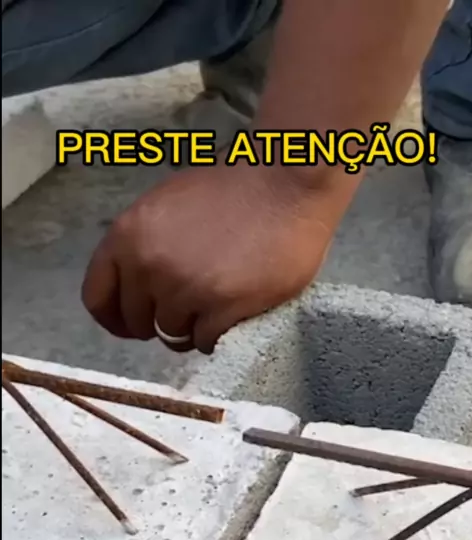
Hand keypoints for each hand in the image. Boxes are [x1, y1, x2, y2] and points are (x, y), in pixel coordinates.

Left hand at [82, 160, 337, 353]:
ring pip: (173, 335)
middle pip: (138, 322)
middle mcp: (149, 265)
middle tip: (189, 308)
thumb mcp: (166, 207)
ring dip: (192, 327)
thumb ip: (144, 246)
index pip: (97, 298)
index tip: (132, 325)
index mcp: (127, 235)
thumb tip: (139, 289)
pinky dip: (217, 334)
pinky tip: (232, 313)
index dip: (114, 318)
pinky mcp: (222, 307)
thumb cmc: (231, 188)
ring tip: (217, 305)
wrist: (287, 179)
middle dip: (159, 320)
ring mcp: (185, 289)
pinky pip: (205, 341)